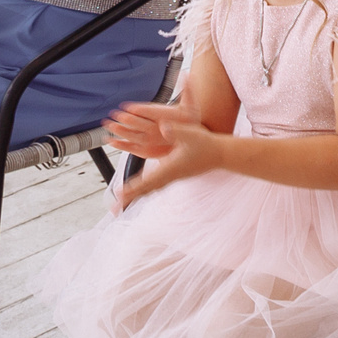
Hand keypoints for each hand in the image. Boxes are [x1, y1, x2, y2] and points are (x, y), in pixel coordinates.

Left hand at [104, 102, 222, 208]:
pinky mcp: (177, 174)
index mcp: (170, 168)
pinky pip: (158, 185)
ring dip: (138, 194)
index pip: (148, 181)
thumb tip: (163, 128)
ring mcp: (174, 177)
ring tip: (125, 200)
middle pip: (147, 189)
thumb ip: (177, 131)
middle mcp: (171, 175)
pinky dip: (147, 188)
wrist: (222, 154)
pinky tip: (144, 188)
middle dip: (131, 197)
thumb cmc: (207, 143)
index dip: (132, 188)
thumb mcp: (191, 134)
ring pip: (152, 188)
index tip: (120, 196)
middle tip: (116, 208)